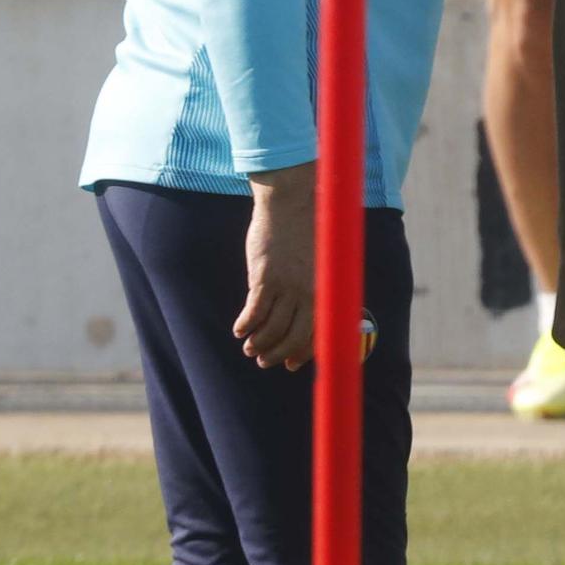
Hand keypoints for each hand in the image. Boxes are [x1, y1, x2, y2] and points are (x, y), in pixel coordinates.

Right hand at [233, 164, 315, 369]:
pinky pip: (254, 313)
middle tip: (263, 361)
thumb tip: (305, 310)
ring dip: (259, 344)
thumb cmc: (306, 228)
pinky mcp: (265, 277)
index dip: (303, 353)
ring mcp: (287, 286)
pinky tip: (239, 330)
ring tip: (249, 348)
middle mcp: (309, 291)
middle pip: (293, 337)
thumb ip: (314, 284)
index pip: (317, 333)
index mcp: (324, 288)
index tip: (289, 364)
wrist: (293, 201)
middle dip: (277, 354)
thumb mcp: (319, 260)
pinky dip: (245, 326)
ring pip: (271, 329)